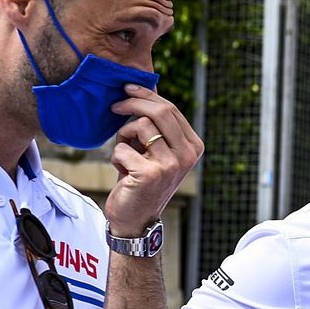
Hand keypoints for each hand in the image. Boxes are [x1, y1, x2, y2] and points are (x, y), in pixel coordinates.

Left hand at [105, 84, 203, 235]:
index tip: (127, 90)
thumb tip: (143, 90)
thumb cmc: (143, 180)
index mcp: (194, 146)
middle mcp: (188, 155)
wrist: (136, 218)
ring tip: (125, 153)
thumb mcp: (157, 151)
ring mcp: (171, 165)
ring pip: (140, 127)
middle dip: (133, 103)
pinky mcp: (150, 174)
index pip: (171, 109)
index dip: (147, 96)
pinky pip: (123, 148)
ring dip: (123, 136)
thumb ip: (158, 126)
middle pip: (160, 112)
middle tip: (115, 106)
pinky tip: (123, 172)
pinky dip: (117, 157)